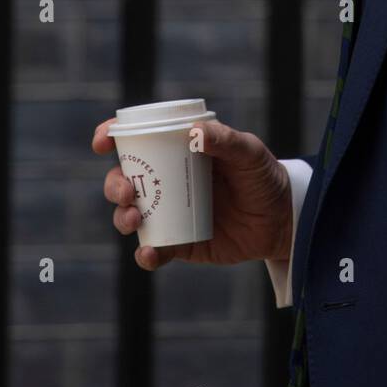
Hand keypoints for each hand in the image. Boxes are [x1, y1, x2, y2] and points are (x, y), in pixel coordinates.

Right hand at [93, 117, 293, 272]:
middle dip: (114, 184)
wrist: (283, 221)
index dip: (111, 136)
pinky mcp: (180, 244)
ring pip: (130, 215)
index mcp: (178, 150)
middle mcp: (167, 181)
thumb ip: (227, 140)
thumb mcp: (250, 153)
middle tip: (127, 191)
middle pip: (123, 179)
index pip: (137, 139)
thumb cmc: (264, 176)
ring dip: (122, 217)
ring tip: (135, 220)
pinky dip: (145, 254)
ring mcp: (170, 213)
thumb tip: (195, 133)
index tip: (102, 142)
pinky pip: (153, 251)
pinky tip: (148, 252)